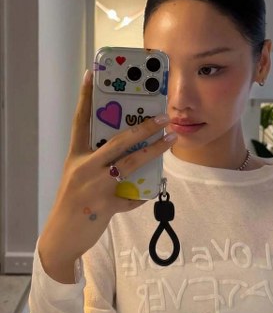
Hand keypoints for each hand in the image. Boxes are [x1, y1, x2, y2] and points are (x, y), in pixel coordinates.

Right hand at [38, 69, 176, 282]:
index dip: (84, 97)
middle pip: (118, 141)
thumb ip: (99, 164)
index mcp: (75, 157)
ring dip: (154, 150)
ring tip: (170, 139)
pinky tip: (150, 189)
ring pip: (131, 163)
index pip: (80, 121)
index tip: (91, 74)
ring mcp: (95, 187)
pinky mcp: (105, 206)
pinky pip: (132, 196)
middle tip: (163, 116)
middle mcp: (84, 168)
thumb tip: (128, 152)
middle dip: (143, 127)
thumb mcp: (79, 178)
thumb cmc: (74, 205)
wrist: (61, 238)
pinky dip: (142, 193)